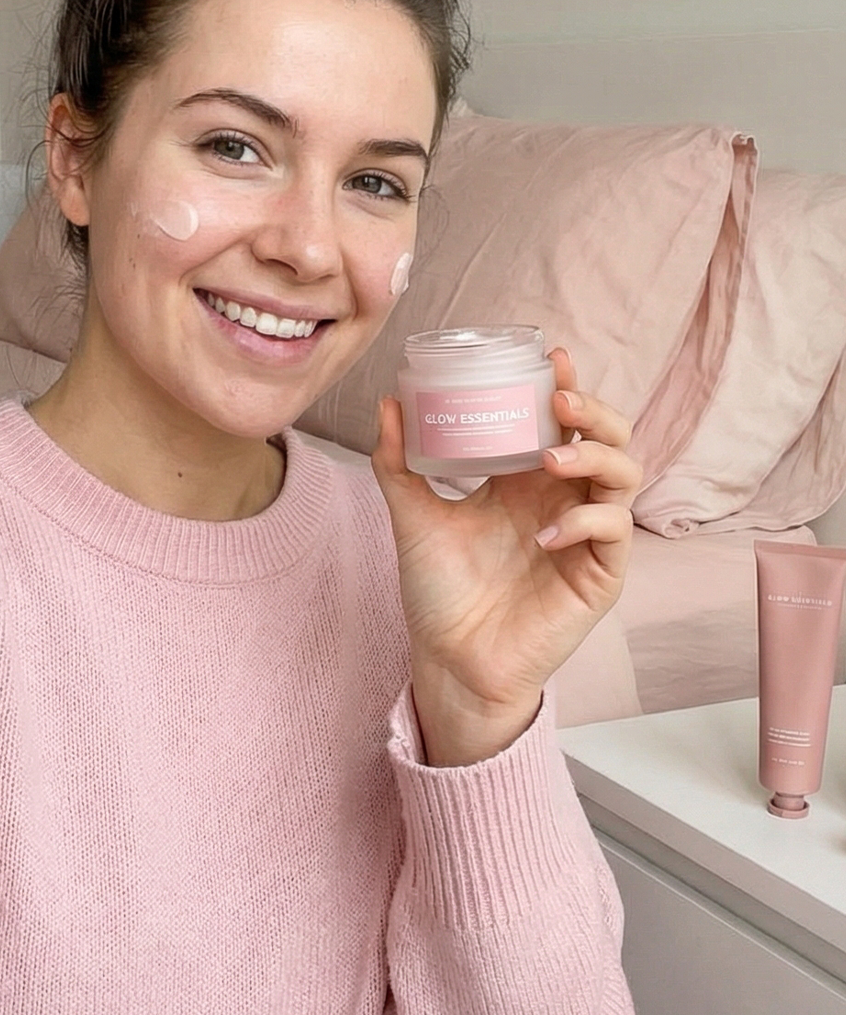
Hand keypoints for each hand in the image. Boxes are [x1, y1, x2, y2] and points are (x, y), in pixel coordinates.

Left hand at [371, 349, 641, 765]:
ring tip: (552, 457)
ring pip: (624, 476)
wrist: (448, 659)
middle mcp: (563, 500)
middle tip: (560, 400)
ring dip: (595, 457)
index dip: (566, 385)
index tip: (550, 355)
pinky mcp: (600, 576)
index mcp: (526, 480)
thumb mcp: (413, 516)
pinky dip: (583, 522)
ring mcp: (586, 536)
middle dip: (594, 411)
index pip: (562, 422)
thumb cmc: (438, 592)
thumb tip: (390, 404)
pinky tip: (543, 532)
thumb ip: (399, 463)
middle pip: (608, 438)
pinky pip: (613, 532)